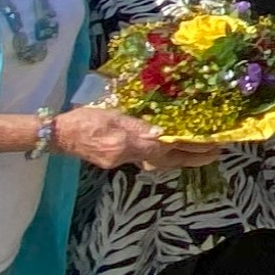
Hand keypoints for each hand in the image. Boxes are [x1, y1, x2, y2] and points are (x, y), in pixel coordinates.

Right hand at [54, 106, 218, 171]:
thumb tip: (163, 133)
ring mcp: (122, 160)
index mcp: (126, 140)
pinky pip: (146, 161)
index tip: (210, 143)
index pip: (165, 145)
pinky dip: (162, 158)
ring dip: (181, 159)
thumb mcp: (110, 112)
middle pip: (167, 159)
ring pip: (159, 162)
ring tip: (202, 154)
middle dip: (193, 157)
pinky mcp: (116, 162)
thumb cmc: (82, 118)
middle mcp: (127, 154)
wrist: (57, 135)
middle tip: (216, 152)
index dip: (189, 144)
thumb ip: (136, 124)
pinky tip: (171, 154)